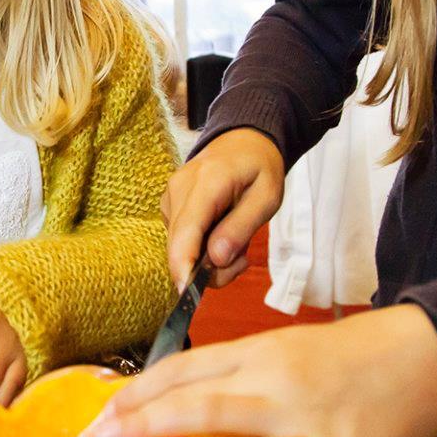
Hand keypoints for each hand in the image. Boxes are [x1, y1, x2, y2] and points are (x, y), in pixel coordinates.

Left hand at [79, 306, 436, 436]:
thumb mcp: (290, 359)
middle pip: (182, 388)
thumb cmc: (355, 363)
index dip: (132, 391)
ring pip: (212, 412)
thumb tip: (190, 415)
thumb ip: (244, 382)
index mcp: (254, 352)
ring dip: (156, 430)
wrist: (425, 356)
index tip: (94, 414)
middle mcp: (264, 374)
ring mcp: (294, 409)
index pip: (178, 367)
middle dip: (129, 415)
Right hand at [161, 128, 284, 287]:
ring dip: (208, 259)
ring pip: (180, 248)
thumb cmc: (260, 168)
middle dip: (210, 268)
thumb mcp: (267, 197)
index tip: (187, 294)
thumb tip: (215, 260)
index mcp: (208, 182)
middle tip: (243, 260)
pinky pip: (181, 241)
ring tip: (236, 239)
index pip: (186, 231)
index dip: (183, 265)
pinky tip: (220, 233)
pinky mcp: (169, 207)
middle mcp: (180, 189)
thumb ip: (241, 228)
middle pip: (181, 247)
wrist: (243, 142)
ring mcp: (171, 197)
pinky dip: (201, 249)